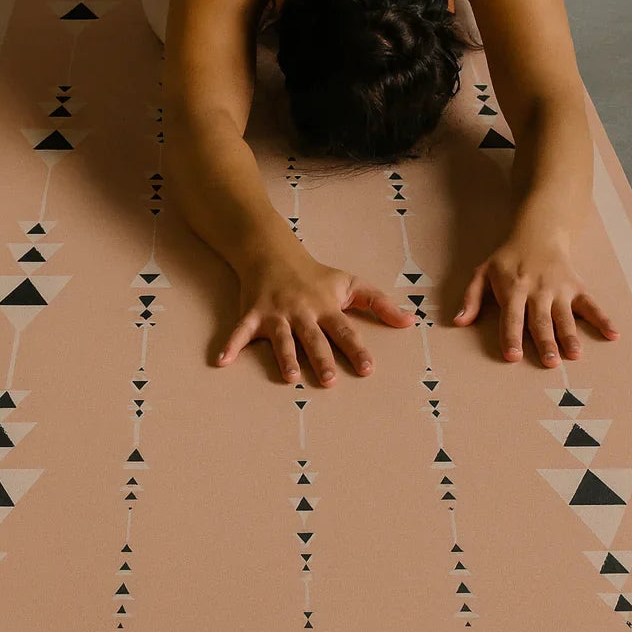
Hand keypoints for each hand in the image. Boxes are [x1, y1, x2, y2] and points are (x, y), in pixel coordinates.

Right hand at [216, 258, 416, 385]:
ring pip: (282, 338)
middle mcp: (301, 311)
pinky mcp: (252, 313)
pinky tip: (221, 362)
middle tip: (329, 380)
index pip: (344, 330)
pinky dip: (230, 345)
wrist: (272, 251)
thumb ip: (378, 303)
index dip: (356, 349)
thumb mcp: (349, 283)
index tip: (368, 369)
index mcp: (325, 306)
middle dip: (321, 358)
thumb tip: (410, 322)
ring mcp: (275, 312)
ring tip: (290, 378)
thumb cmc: (315, 274)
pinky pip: (240, 331)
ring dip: (285, 357)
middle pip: (313, 338)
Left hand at [453, 231, 620, 363]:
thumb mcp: (482, 272)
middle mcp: (537, 290)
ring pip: (565, 316)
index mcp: (513, 289)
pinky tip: (613, 335)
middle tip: (550, 362)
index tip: (513, 356)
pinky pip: (591, 305)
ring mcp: (559, 289)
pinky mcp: (576, 287)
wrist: (538, 233)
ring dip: (570, 335)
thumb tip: (458, 322)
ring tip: (574, 355)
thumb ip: (470, 298)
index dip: (511, 336)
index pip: (511, 316)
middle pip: (540, 320)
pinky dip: (603, 319)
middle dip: (545, 341)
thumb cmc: (507, 259)